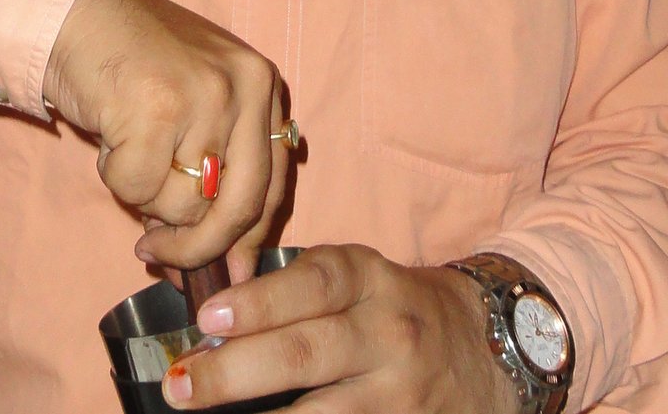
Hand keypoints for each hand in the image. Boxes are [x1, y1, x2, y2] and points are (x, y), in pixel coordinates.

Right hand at [43, 0, 288, 272]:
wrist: (78, 14)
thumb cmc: (134, 66)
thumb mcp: (196, 106)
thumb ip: (216, 173)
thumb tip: (227, 269)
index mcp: (264, 85)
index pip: (273, 185)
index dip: (244, 238)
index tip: (223, 270)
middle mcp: (245, 87)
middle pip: (241, 206)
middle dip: (199, 248)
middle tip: (160, 256)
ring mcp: (205, 96)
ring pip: (185, 204)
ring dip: (145, 197)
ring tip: (128, 148)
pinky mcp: (158, 109)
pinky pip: (138, 187)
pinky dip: (115, 177)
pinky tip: (110, 137)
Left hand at [162, 244, 517, 412]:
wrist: (487, 349)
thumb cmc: (392, 307)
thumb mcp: (358, 277)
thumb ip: (293, 286)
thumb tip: (202, 305)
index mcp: (370, 279)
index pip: (313, 284)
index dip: (258, 302)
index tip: (206, 317)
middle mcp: (387, 332)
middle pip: (306, 352)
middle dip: (233, 372)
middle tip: (180, 385)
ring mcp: (398, 391)